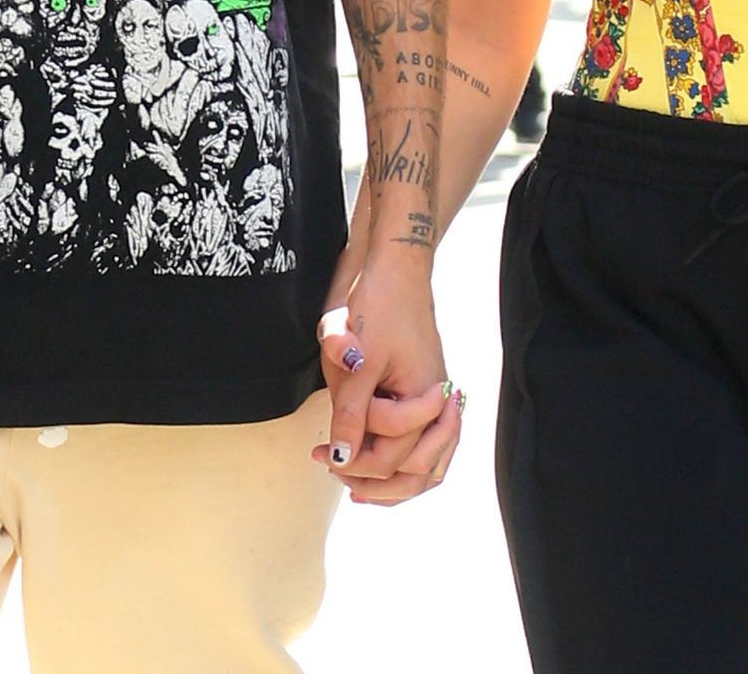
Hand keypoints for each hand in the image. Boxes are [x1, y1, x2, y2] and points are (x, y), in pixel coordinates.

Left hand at [311, 261, 460, 503]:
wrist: (395, 270)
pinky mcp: (429, 396)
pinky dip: (409, 467)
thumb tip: (340, 458)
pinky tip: (381, 473)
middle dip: (373, 479)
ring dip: (395, 483)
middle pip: (414, 470)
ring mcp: (438, 403)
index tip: (319, 455)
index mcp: (426, 400)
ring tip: (358, 489)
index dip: (351, 461)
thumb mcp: (358, 359)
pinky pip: (430, 448)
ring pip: (428, 467)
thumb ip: (351, 411)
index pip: (390, 455)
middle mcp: (440, 407)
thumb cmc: (377, 307)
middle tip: (334, 474)